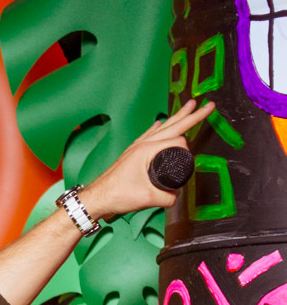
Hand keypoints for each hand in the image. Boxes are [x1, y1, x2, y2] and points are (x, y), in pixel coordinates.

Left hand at [81, 98, 213, 220]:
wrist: (96, 198)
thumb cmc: (116, 195)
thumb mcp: (147, 198)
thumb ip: (167, 198)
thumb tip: (177, 197)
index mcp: (147, 150)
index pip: (177, 141)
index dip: (187, 149)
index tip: (190, 160)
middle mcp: (142, 144)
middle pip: (172, 126)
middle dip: (191, 115)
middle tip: (207, 105)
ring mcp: (136, 147)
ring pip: (162, 127)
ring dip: (177, 117)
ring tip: (189, 105)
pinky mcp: (132, 153)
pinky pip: (149, 134)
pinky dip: (157, 128)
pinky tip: (159, 122)